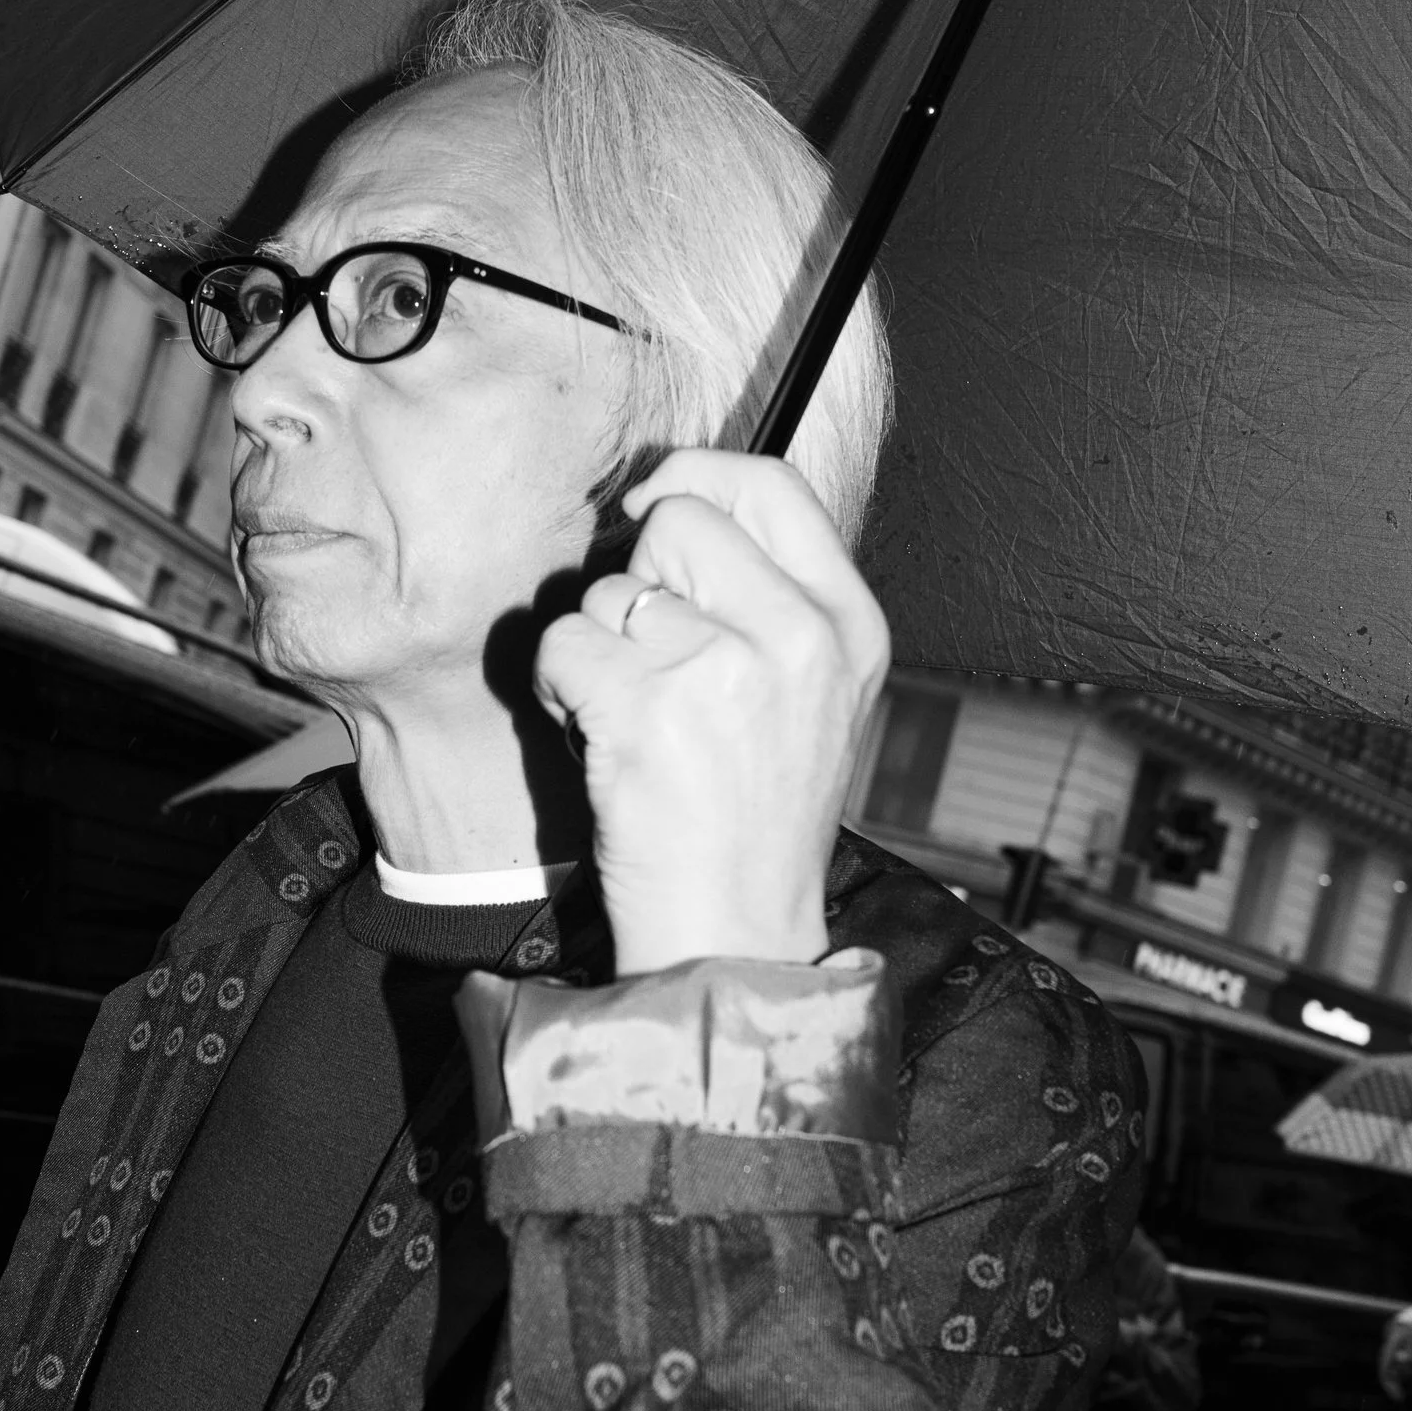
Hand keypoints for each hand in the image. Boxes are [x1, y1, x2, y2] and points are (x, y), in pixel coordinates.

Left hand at [533, 450, 891, 976]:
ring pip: (611, 588)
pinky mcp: (651, 710)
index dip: (696, 477)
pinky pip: (567, 642)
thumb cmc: (757, 817)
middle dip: (639, 579)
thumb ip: (766, 596)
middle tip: (651, 658)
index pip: (772, 487)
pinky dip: (561, 687)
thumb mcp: (811, 694)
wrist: (737, 933)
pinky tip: (600, 736)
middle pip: (679, 523)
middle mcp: (801, 637)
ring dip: (598, 646)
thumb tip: (669, 501)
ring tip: (635, 717)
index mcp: (850, 625)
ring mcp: (728, 670)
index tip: (652, 506)